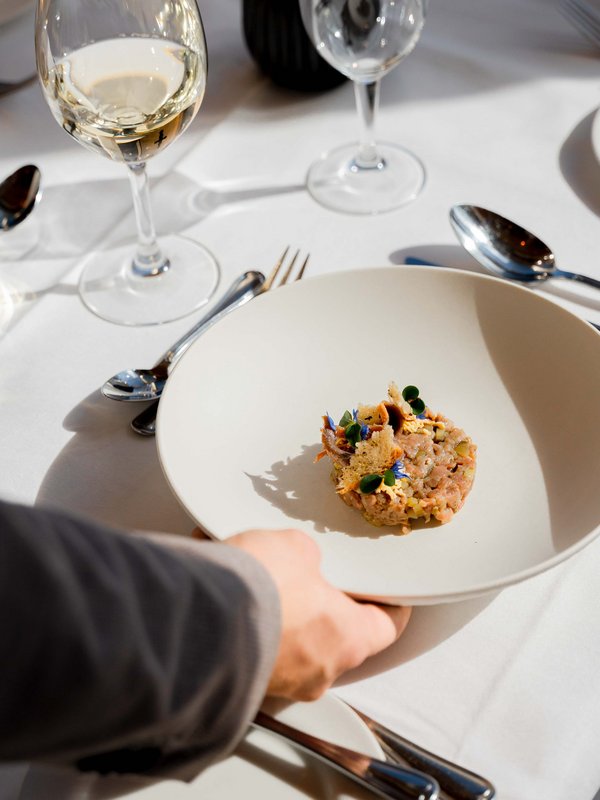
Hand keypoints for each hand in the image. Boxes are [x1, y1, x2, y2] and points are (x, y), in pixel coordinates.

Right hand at [226, 528, 410, 701]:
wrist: (200, 619)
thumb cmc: (261, 587)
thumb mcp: (296, 547)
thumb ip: (306, 555)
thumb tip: (297, 559)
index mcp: (348, 638)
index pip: (386, 626)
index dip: (387, 604)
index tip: (388, 593)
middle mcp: (319, 671)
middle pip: (333, 636)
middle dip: (319, 605)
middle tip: (307, 577)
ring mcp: (280, 683)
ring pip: (288, 644)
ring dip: (277, 614)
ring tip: (254, 577)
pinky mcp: (242, 683)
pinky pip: (251, 647)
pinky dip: (243, 622)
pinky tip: (226, 590)